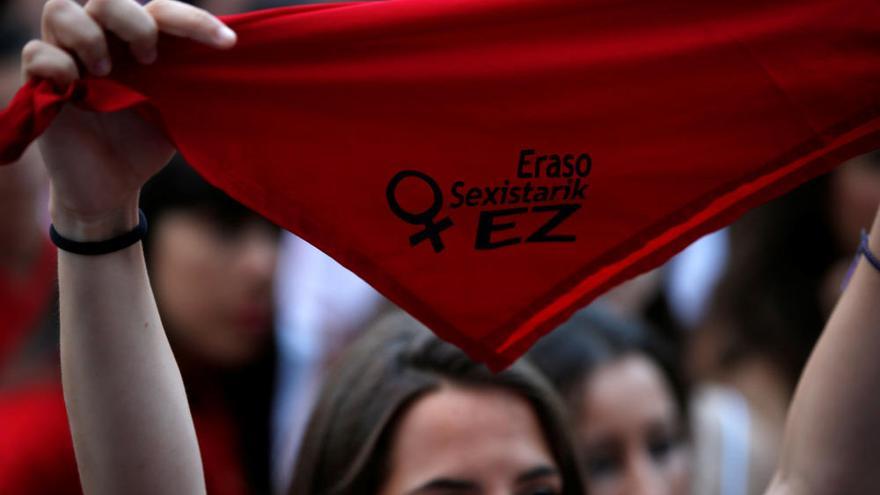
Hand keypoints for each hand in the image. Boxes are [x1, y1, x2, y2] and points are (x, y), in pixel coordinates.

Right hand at [22, 0, 236, 240]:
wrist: (113, 185)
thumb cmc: (146, 141)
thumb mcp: (180, 112)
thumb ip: (196, 84)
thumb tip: (240, 68)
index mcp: (139, 42)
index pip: (162, 11)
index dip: (194, 20)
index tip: (228, 44)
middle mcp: (103, 41)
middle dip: (133, 21)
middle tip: (150, 58)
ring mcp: (69, 58)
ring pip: (60, 9)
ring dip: (89, 36)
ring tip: (106, 72)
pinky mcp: (41, 84)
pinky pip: (36, 53)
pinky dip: (57, 65)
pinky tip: (75, 90)